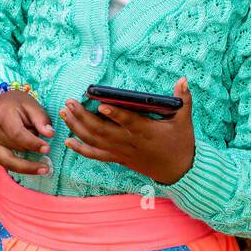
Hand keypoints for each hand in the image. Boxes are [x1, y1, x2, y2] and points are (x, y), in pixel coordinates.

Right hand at [0, 89, 54, 180]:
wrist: (2, 102)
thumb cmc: (19, 104)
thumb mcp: (31, 105)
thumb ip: (41, 119)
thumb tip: (50, 134)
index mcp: (2, 116)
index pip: (17, 135)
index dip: (33, 143)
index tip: (48, 147)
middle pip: (9, 153)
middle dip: (29, 162)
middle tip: (47, 167)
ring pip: (4, 161)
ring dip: (22, 168)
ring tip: (42, 171)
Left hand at [59, 76, 195, 184]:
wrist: (178, 171)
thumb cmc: (181, 143)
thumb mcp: (185, 121)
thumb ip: (184, 99)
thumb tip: (183, 79)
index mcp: (146, 131)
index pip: (129, 121)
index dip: (115, 114)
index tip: (101, 104)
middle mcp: (130, 142)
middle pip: (103, 131)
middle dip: (83, 117)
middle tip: (70, 102)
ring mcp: (122, 152)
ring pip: (95, 141)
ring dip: (78, 128)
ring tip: (65, 113)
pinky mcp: (118, 158)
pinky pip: (96, 155)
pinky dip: (81, 149)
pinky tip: (68, 141)